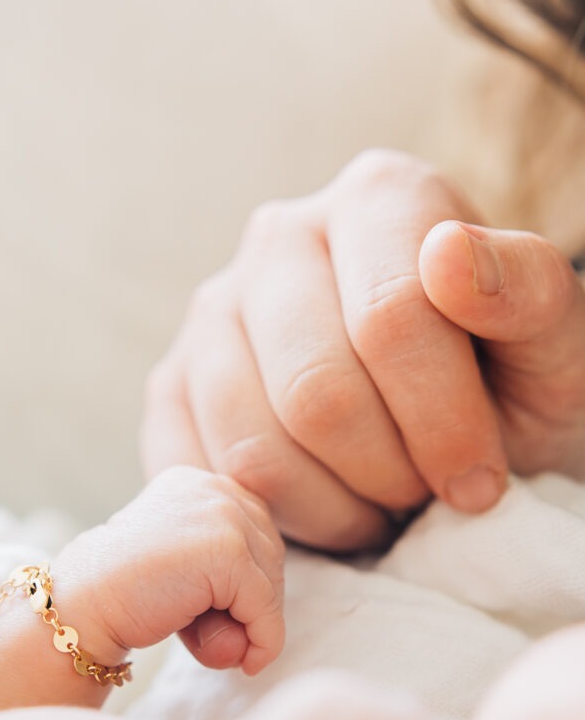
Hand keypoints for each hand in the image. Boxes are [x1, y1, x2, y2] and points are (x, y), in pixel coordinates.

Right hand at [55, 466, 284, 674]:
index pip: (255, 533)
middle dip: (250, 605)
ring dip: (251, 625)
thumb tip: (264, 641)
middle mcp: (213, 486)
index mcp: (198, 483)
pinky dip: (263, 639)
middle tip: (214, 641)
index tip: (220, 617)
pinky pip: (265, 604)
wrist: (81, 608)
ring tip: (208, 645)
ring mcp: (222, 512)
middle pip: (269, 554)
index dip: (246, 584)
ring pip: (271, 579)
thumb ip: (227, 587)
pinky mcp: (227, 548)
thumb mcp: (184, 575)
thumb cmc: (128, 598)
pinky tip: (245, 661)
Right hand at [141, 149, 584, 550]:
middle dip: (391, 473)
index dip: (445, 423)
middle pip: (317, 392)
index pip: (391, 317)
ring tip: (382, 499)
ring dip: (338, 509)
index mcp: (378, 196)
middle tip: (428, 491)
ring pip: (254, 448)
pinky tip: (326, 505)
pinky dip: (276, 523)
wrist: (444, 417)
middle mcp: (280, 233)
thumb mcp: (551, 346)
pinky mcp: (172, 380)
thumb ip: (526, 292)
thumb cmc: (504, 383)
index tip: (481, 481)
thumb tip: (448, 255)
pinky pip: (206, 478)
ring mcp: (214, 307)